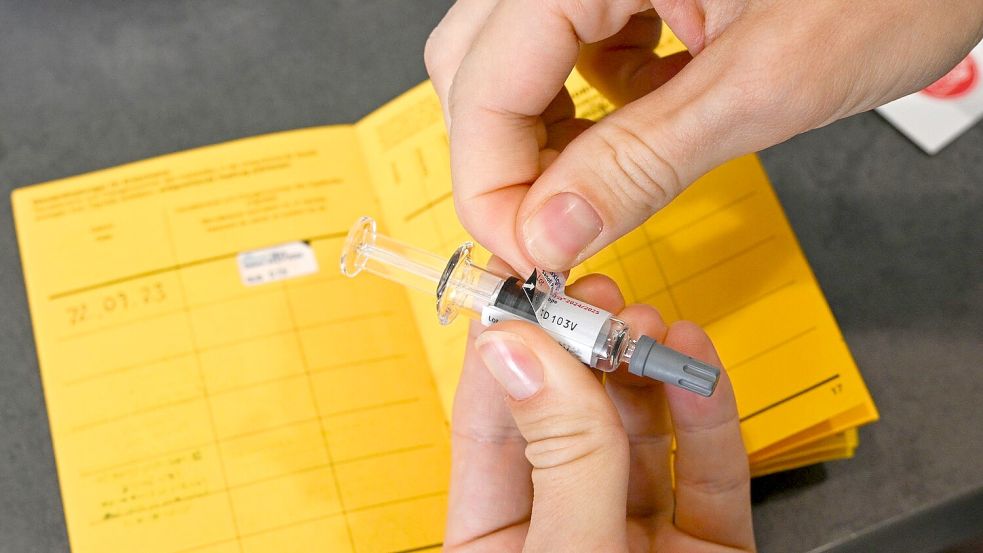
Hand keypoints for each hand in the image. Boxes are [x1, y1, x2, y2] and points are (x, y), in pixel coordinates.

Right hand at [426, 0, 982, 272]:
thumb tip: (552, 232)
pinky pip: (576, 53)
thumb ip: (641, 163)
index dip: (490, 184)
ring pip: (519, 64)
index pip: (483, 81)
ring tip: (605, 182)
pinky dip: (593, 108)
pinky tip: (645, 127)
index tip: (526, 255)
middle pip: (479, 67)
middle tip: (552, 231)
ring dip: (546, 137)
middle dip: (505, 160)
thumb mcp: (762, 84)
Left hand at [444, 274, 753, 551]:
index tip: (515, 281)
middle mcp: (566, 528)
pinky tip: (694, 362)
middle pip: (570, 419)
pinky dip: (708, 415)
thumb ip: (561, 457)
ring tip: (647, 322)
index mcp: (500, 539)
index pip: (491, 425)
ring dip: (646, 369)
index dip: (505, 348)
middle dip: (585, 348)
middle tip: (595, 293)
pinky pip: (711, 473)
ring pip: (641, 436)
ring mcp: (639, 536)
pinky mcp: (709, 547)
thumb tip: (519, 351)